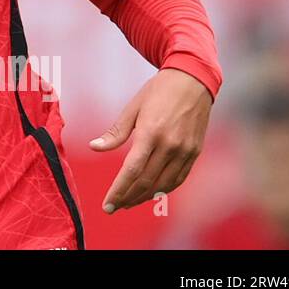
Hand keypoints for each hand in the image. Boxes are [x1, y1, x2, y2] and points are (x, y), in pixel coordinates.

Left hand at [89, 67, 211, 213]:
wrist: (192, 81)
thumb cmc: (158, 92)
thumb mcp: (132, 108)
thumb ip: (115, 132)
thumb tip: (94, 147)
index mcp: (151, 133)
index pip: (132, 170)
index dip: (119, 190)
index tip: (107, 205)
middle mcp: (170, 145)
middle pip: (147, 181)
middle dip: (128, 197)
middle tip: (114, 207)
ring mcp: (185, 151)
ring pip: (163, 184)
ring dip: (144, 197)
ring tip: (129, 202)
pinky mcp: (194, 152)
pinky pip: (178, 178)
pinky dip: (164, 189)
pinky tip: (151, 193)